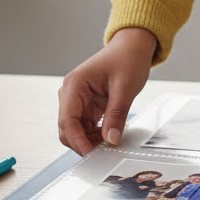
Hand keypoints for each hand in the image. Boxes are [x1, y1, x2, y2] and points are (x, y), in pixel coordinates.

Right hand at [57, 27, 157, 154]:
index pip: (67, 120)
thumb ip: (116, 116)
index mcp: (74, 85)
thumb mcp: (125, 88)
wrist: (132, 46)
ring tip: (110, 142)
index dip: (77, 140)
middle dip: (83, 141)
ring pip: (76, 129)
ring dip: (90, 139)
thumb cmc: (127, 58)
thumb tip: (110, 140)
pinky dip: (96, 133)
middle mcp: (71, 93)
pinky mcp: (87, 104)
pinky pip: (86, 125)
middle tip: (103, 152)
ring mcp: (78, 99)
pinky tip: (109, 136)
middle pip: (67, 128)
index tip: (90, 153)